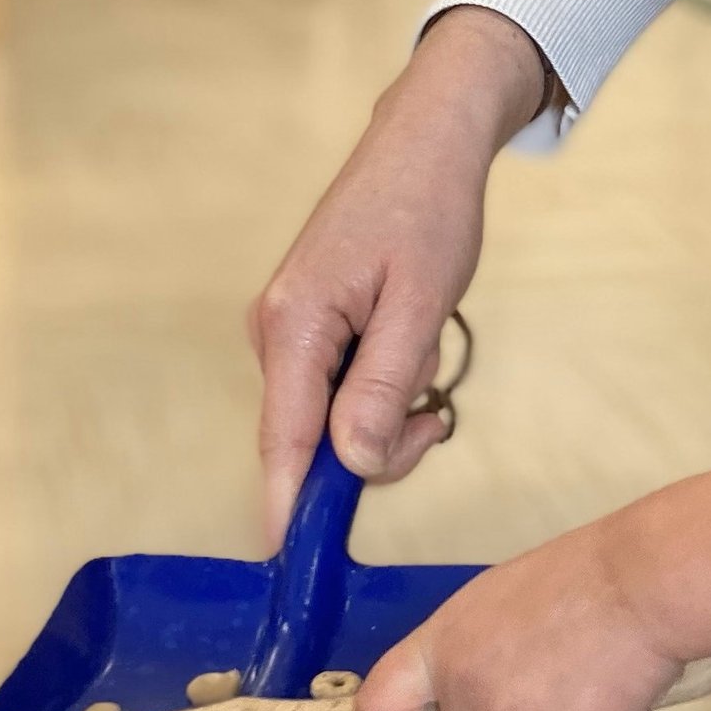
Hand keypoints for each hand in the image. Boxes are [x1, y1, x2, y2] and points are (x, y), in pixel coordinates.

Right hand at [249, 7, 553, 544]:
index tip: (294, 570)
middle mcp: (276, 334)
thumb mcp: (422, 303)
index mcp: (294, 328)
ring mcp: (289, 330)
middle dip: (376, 444)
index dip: (291, 512)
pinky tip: (412, 346)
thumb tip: (352, 464)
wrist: (427, 140)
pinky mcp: (311, 324)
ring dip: (386, 407)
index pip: (284, 445)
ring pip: (332, 416)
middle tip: (434, 413)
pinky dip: (381, 384)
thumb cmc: (429, 210)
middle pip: (312, 440)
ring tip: (427, 353)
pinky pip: (340, 387)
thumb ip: (384, 387)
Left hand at [356, 522, 682, 710]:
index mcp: (444, 644)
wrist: (646, 580)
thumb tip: (488, 708)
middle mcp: (466, 691)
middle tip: (567, 707)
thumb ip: (479, 655)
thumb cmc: (590, 576)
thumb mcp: (505, 602)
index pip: (381, 709)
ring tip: (604, 695)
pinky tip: (625, 710)